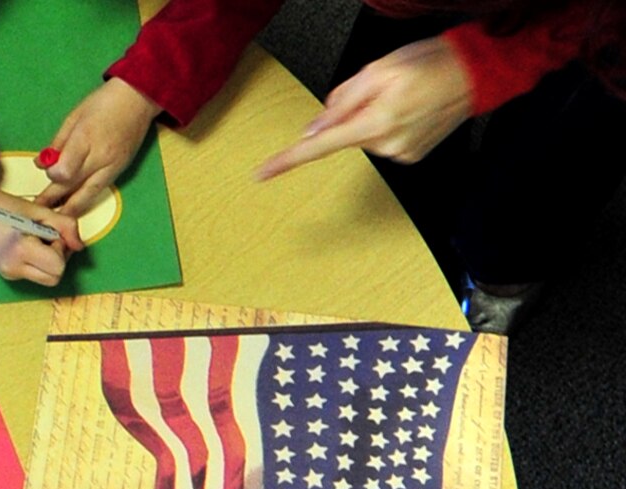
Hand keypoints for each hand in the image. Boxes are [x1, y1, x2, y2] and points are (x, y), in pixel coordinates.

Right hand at [0, 171, 82, 285]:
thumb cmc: (4, 207)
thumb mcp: (40, 211)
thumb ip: (66, 226)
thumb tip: (80, 246)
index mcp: (20, 251)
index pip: (58, 267)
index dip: (62, 250)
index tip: (51, 234)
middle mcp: (13, 268)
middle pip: (54, 279)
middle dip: (58, 260)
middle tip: (48, 240)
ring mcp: (9, 274)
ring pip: (45, 279)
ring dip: (49, 262)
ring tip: (37, 241)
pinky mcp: (7, 274)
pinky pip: (33, 274)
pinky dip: (38, 262)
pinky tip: (28, 245)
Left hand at [35, 78, 159, 215]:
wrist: (138, 99)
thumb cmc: (103, 103)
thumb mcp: (73, 118)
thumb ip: (57, 144)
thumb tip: (42, 164)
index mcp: (85, 139)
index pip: (64, 171)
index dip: (52, 175)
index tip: (48, 171)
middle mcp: (100, 157)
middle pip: (72, 187)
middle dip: (53, 199)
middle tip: (38, 208)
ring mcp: (112, 166)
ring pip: (87, 196)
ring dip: (69, 209)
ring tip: (54, 219)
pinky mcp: (120, 171)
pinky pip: (99, 191)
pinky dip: (84, 200)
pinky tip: (73, 207)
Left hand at [256, 36, 471, 180]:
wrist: (477, 72)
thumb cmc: (431, 63)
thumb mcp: (378, 71)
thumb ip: (341, 101)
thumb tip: (314, 129)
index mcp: (375, 123)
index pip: (320, 146)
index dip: (288, 160)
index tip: (263, 173)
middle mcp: (388, 145)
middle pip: (345, 134)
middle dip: (352, 113)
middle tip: (382, 89)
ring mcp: (401, 153)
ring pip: (365, 136)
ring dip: (373, 117)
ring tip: (403, 96)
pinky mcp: (411, 155)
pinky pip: (384, 140)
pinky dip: (388, 124)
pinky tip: (409, 109)